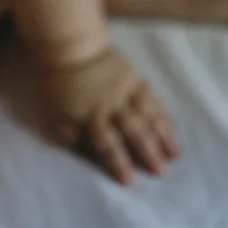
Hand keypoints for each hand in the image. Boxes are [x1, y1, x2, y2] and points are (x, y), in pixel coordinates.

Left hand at [36, 47, 178, 184]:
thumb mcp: (52, 113)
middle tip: (161, 173)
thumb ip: (69, 136)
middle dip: (147, 153)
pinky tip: (172, 128)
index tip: (130, 182)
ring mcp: (127, 90)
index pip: (106, 143)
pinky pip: (153, 99)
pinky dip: (164, 115)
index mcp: (91, 116)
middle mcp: (112, 105)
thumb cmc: (57, 85)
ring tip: (174, 155)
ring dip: (162, 136)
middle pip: (133, 131)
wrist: (69, 45)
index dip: (118, 163)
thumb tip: (86, 155)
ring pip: (148, 116)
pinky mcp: (136, 78)